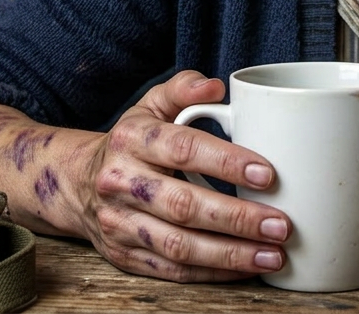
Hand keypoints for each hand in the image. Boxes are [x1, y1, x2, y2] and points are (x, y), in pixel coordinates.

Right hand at [78, 71, 290, 281]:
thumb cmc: (132, 140)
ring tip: (273, 253)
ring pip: (179, 246)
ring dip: (231, 253)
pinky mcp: (124, 256)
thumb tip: (215, 87)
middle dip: (237, 218)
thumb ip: (183, 89)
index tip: (267, 174)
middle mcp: (122, 182)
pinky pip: (173, 270)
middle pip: (184, 205)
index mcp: (133, 139)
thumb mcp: (151, 105)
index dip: (226, 163)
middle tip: (280, 224)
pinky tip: (246, 267)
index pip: (183, 149)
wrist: (78, 183)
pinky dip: (213, 272)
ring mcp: (120, 224)